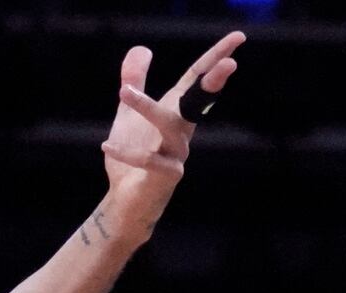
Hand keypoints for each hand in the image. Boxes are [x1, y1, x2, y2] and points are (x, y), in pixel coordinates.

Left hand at [95, 33, 243, 248]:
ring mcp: (177, 153)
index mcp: (176, 112)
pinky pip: (148, 160)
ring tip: (123, 92)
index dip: (216, 57)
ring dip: (147, 107)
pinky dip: (126, 152)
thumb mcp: (128, 116)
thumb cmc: (131, 160)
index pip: (198, 79)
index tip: (238, 37)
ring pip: (171, 125)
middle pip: (201, 101)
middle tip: (230, 64)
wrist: (124, 203)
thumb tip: (141, 48)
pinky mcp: (166, 176)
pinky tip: (106, 145)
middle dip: (214, 82)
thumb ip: (135, 82)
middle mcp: (182, 131)